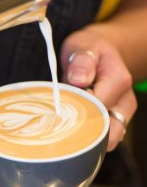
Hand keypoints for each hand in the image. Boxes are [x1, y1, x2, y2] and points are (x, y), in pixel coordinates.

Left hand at [60, 27, 136, 151]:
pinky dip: (90, 137)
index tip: (60, 107)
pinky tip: (76, 127)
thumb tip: (79, 80)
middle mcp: (125, 101)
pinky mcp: (117, 121)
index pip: (96, 107)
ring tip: (69, 124)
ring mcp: (123, 114)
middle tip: (62, 121)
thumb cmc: (88, 50)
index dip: (76, 110)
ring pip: (107, 139)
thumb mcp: (82, 46)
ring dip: (86, 136)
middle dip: (82, 130)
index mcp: (118, 80)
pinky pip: (104, 138)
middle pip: (105, 130)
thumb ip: (81, 61)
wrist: (100, 54)